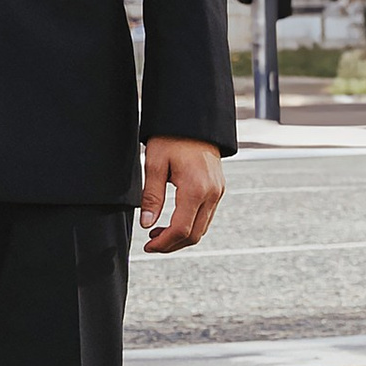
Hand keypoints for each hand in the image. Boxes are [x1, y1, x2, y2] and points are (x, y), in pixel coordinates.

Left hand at [139, 137, 224, 252]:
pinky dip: (191, 225)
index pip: (181, 229)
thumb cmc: (172, 137)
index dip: (164, 243)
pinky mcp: (218, 189)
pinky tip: (174, 221)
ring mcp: (218, 192)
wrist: (194, 120)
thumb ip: (151, 196)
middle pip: (195, 234)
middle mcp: (212, 194)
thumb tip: (147, 223)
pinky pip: (206, 216)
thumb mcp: (155, 163)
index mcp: (196, 189)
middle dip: (172, 244)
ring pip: (202, 228)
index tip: (148, 245)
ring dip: (181, 236)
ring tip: (158, 233)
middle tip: (151, 243)